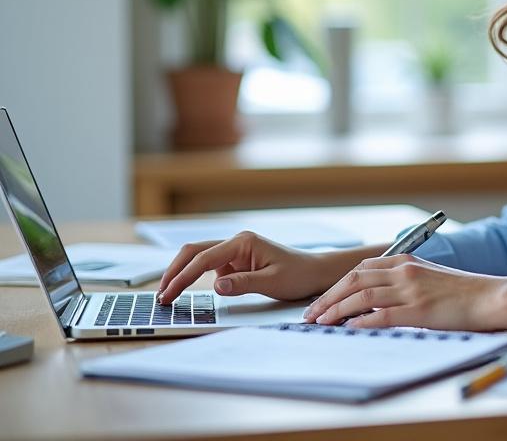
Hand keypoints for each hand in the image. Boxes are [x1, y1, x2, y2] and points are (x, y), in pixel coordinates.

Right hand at [157, 231, 333, 304]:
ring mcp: (233, 252)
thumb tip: (216, 286)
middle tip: (160, 295)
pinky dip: (193, 277)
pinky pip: (207, 267)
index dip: (183, 277)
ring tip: (166, 295)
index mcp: (243, 242)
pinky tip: (182, 290)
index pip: (204, 258)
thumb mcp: (272, 282)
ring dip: (181, 273)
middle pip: (194, 252)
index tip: (168, 295)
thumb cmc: (297, 275)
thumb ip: (243, 284)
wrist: (313, 272)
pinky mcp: (234, 262)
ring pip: (198, 258)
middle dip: (174, 272)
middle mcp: (235, 242)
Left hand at [303, 254, 502, 330]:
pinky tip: (348, 329)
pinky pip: (381, 315)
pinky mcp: (419, 310)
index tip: (322, 300)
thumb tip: (377, 297)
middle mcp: (405, 272)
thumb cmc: (463, 291)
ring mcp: (411, 290)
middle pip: (354, 280)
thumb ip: (404, 281)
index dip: (337, 285)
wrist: (490, 296)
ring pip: (362, 296)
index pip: (361, 268)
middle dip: (328, 297)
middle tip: (312, 313)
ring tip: (321, 322)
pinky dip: (361, 322)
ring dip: (337, 310)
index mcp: (406, 261)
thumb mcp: (429, 277)